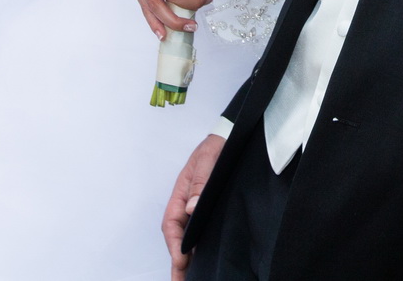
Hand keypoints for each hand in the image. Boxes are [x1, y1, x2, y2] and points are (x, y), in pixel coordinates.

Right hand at [164, 134, 224, 277]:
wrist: (229, 136)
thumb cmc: (216, 147)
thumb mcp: (208, 161)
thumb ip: (201, 183)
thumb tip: (191, 207)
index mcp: (181, 193)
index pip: (172, 225)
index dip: (176, 245)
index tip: (181, 262)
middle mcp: (185, 203)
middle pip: (177, 237)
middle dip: (177, 261)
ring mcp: (195, 207)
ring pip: (187, 237)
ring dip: (185, 258)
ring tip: (187, 279)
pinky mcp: (207, 208)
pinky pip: (198, 231)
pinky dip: (197, 248)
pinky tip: (200, 260)